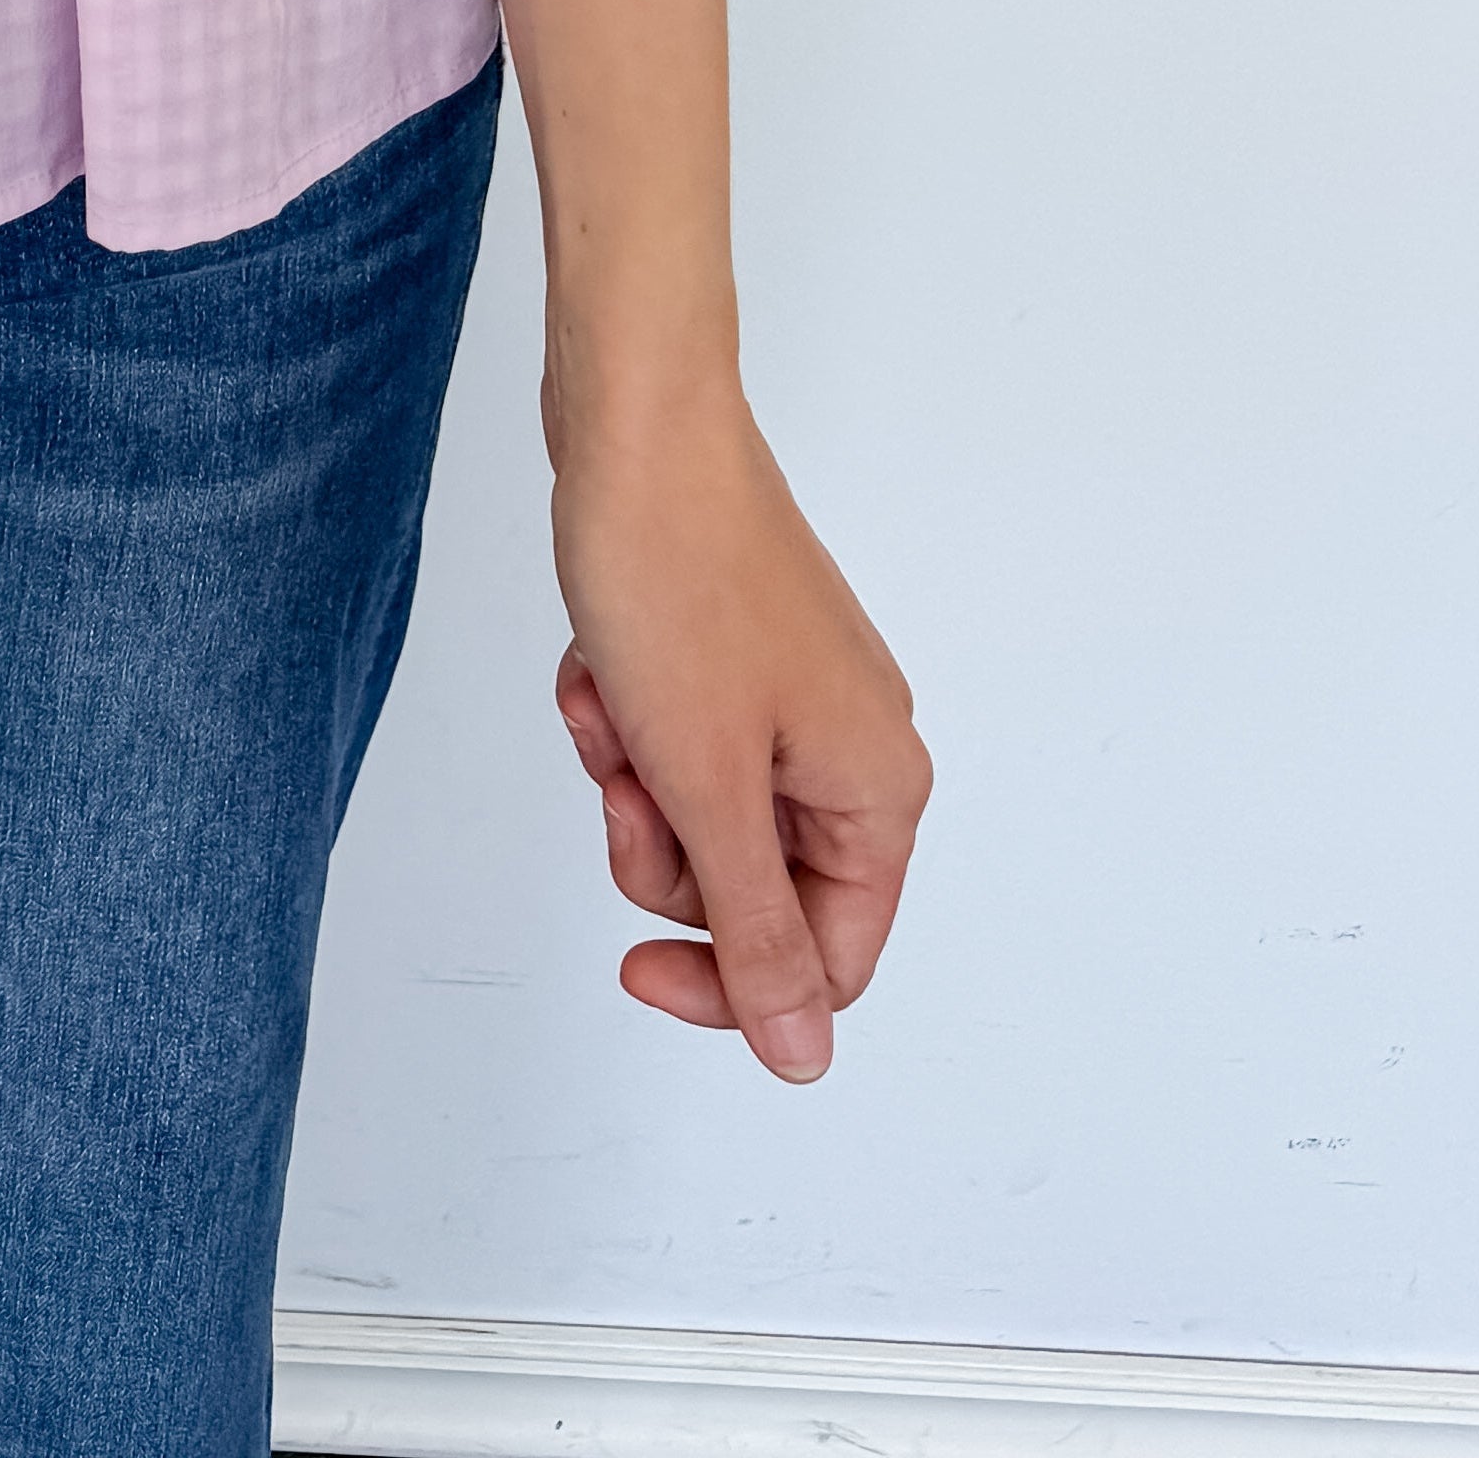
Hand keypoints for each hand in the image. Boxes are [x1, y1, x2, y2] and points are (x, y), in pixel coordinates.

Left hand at [548, 378, 927, 1079]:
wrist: (636, 423)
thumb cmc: (678, 581)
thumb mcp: (710, 788)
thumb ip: (758, 931)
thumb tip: (802, 1055)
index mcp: (878, 794)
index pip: (823, 965)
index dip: (725, 981)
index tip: (632, 960)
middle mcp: (853, 750)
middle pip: (750, 890)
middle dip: (663, 847)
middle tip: (631, 773)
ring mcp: (794, 698)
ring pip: (698, 814)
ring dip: (632, 774)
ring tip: (610, 697)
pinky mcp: (736, 656)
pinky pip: (674, 740)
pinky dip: (625, 716)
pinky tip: (600, 662)